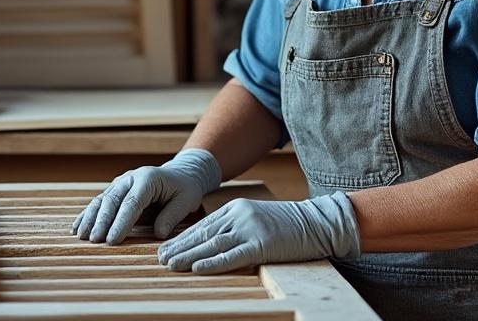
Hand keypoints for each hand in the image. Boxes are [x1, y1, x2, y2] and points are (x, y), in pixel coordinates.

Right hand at [71, 148, 221, 244]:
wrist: (180, 174)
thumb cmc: (184, 189)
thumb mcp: (186, 200)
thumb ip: (172, 215)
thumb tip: (158, 233)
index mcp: (148, 179)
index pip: (131, 203)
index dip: (121, 222)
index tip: (113, 240)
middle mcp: (130, 178)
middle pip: (111, 200)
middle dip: (101, 221)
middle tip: (94, 240)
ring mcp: (120, 183)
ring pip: (101, 200)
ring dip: (90, 218)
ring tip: (80, 236)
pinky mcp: (115, 190)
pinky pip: (98, 202)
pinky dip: (87, 215)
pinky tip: (76, 228)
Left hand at [157, 192, 360, 273]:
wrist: (317, 222)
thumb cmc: (288, 225)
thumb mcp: (257, 219)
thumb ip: (236, 227)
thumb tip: (212, 243)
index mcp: (235, 208)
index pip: (202, 225)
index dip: (181, 238)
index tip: (164, 248)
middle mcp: (238, 215)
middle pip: (202, 234)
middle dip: (179, 247)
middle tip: (159, 258)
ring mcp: (250, 229)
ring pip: (212, 245)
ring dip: (189, 256)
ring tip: (170, 264)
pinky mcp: (262, 244)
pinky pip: (232, 256)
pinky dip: (213, 263)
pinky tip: (197, 268)